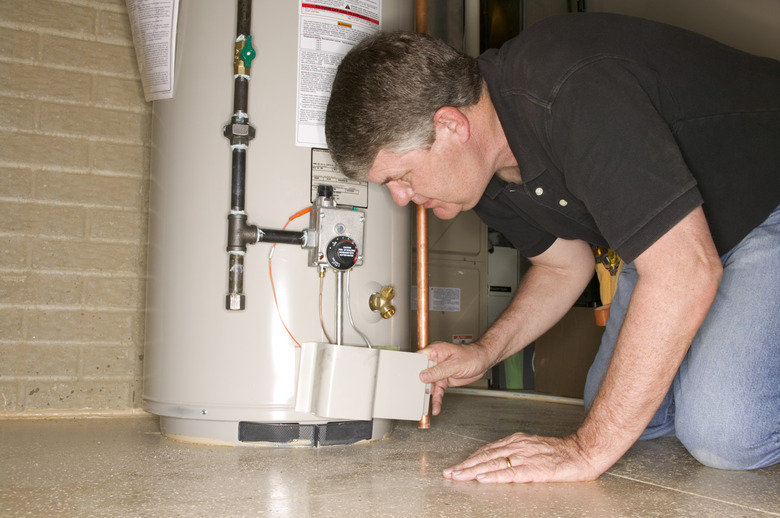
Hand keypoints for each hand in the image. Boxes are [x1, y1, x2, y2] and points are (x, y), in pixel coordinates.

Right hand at [419, 341, 494, 414]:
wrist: (483, 362)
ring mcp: (439, 371)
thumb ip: (439, 370)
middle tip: (417, 397)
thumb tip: (424, 375)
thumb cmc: (472, 356)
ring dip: (428, 395)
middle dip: (419, 386)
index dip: (413, 369)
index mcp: (435, 351)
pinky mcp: (443, 380)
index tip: (411, 380)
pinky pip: (437, 391)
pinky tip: (436, 407)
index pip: (419, 359)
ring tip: (425, 406)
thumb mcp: (455, 364)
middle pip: (421, 374)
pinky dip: (437, 399)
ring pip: (429, 385)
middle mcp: (435, 361)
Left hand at [443, 432, 601, 482]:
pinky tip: (483, 479)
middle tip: (450, 473)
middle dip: (465, 466)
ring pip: (493, 464)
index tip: (457, 466)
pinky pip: (510, 473)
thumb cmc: (559, 452)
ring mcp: (524, 457)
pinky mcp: (534, 469)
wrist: (582, 452)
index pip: (487, 450)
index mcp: (516, 441)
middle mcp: (517, 446)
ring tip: (458, 476)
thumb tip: (497, 459)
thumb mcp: (532, 447)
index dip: (470, 459)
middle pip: (485, 457)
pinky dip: (494, 476)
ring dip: (473, 471)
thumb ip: (515, 452)